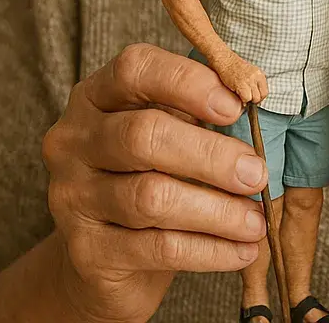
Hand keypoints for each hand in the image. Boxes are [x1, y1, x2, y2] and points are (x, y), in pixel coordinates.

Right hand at [42, 43, 268, 322]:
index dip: (188, 82)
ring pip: (151, 198)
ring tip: (256, 220)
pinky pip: (156, 248)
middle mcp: (74, 141)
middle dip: (211, 155)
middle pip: (144, 136)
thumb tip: (253, 99)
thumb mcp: (171, 130)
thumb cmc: (152, 173)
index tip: (237, 106)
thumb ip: (200, 110)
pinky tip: (242, 250)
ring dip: (217, 210)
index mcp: (96, 95)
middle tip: (257, 173)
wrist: (106, 258)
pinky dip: (209, 249)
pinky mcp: (85, 251)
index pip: (135, 69)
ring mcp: (72, 197)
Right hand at [210, 49, 268, 104]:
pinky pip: (246, 98)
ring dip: (248, 100)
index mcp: (260, 74)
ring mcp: (249, 80)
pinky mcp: (241, 84)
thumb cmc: (235, 67)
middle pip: (261, 96)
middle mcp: (256, 77)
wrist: (226, 60)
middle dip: (254, 100)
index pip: (265, 92)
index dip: (260, 98)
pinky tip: (238, 95)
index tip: (254, 99)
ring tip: (242, 96)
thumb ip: (255, 82)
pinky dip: (243, 100)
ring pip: (254, 98)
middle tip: (247, 98)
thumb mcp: (251, 72)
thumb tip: (257, 96)